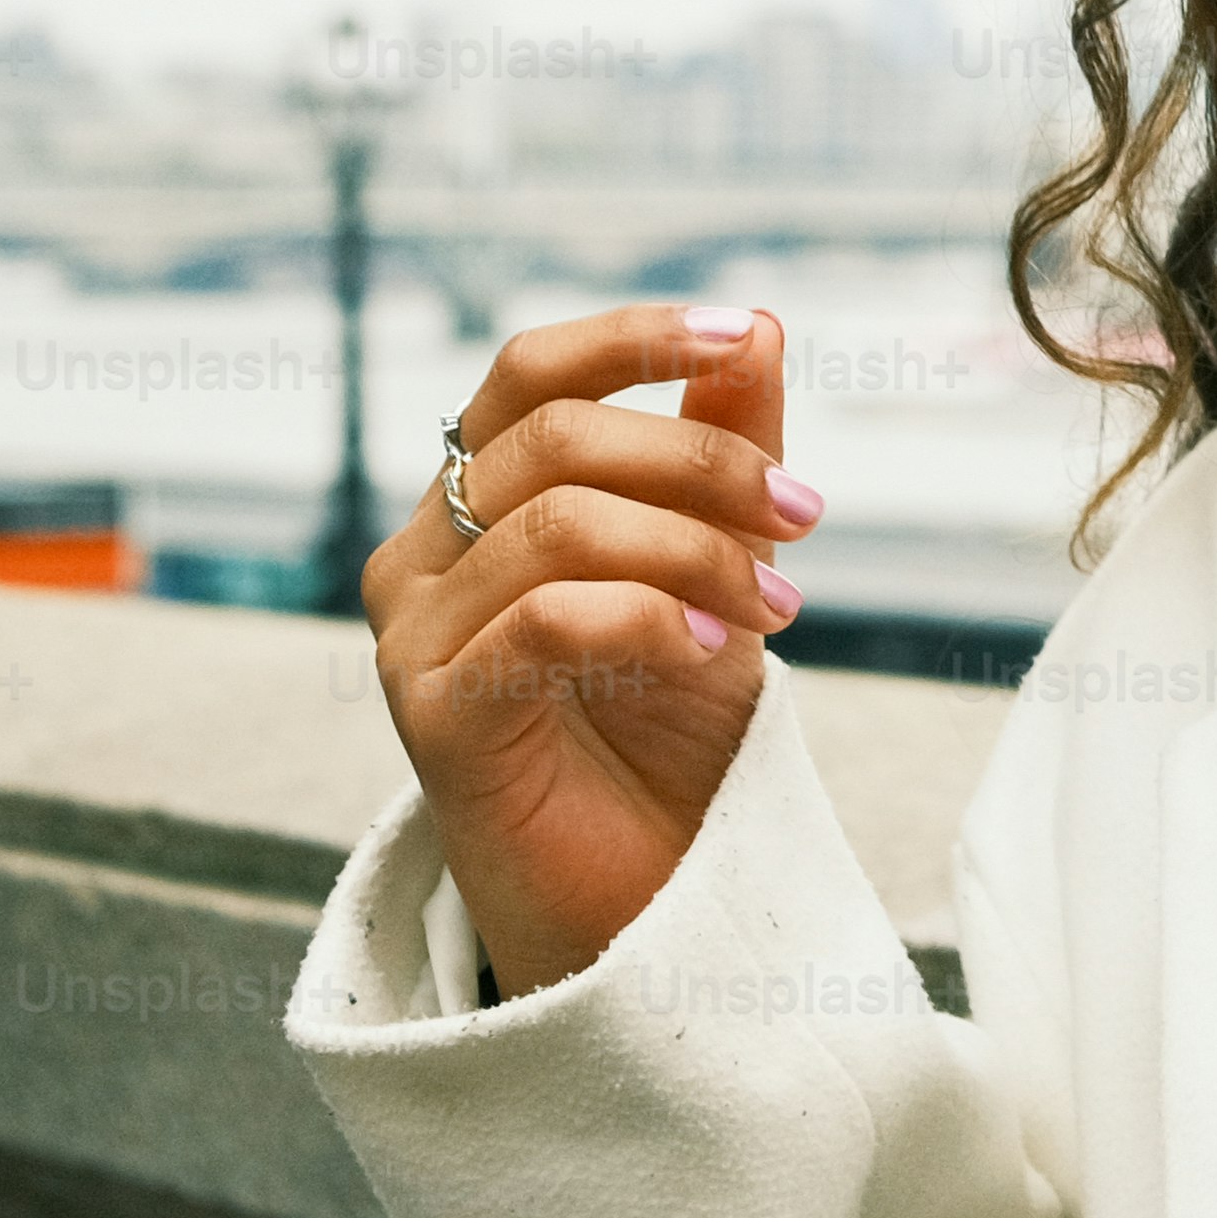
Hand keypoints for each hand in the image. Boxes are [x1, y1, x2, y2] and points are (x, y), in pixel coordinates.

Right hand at [363, 304, 816, 998]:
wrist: (650, 892)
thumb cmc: (668, 725)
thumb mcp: (718, 564)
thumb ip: (725, 448)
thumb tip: (757, 326)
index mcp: (480, 500)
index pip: (529, 373)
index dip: (629, 339)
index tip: (736, 332)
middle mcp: (423, 554)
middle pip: (555, 438)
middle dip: (703, 464)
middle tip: (803, 518)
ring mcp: (413, 634)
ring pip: (559, 525)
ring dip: (695, 551)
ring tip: (776, 606)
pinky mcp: (430, 715)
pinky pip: (541, 620)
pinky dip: (646, 617)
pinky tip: (710, 648)